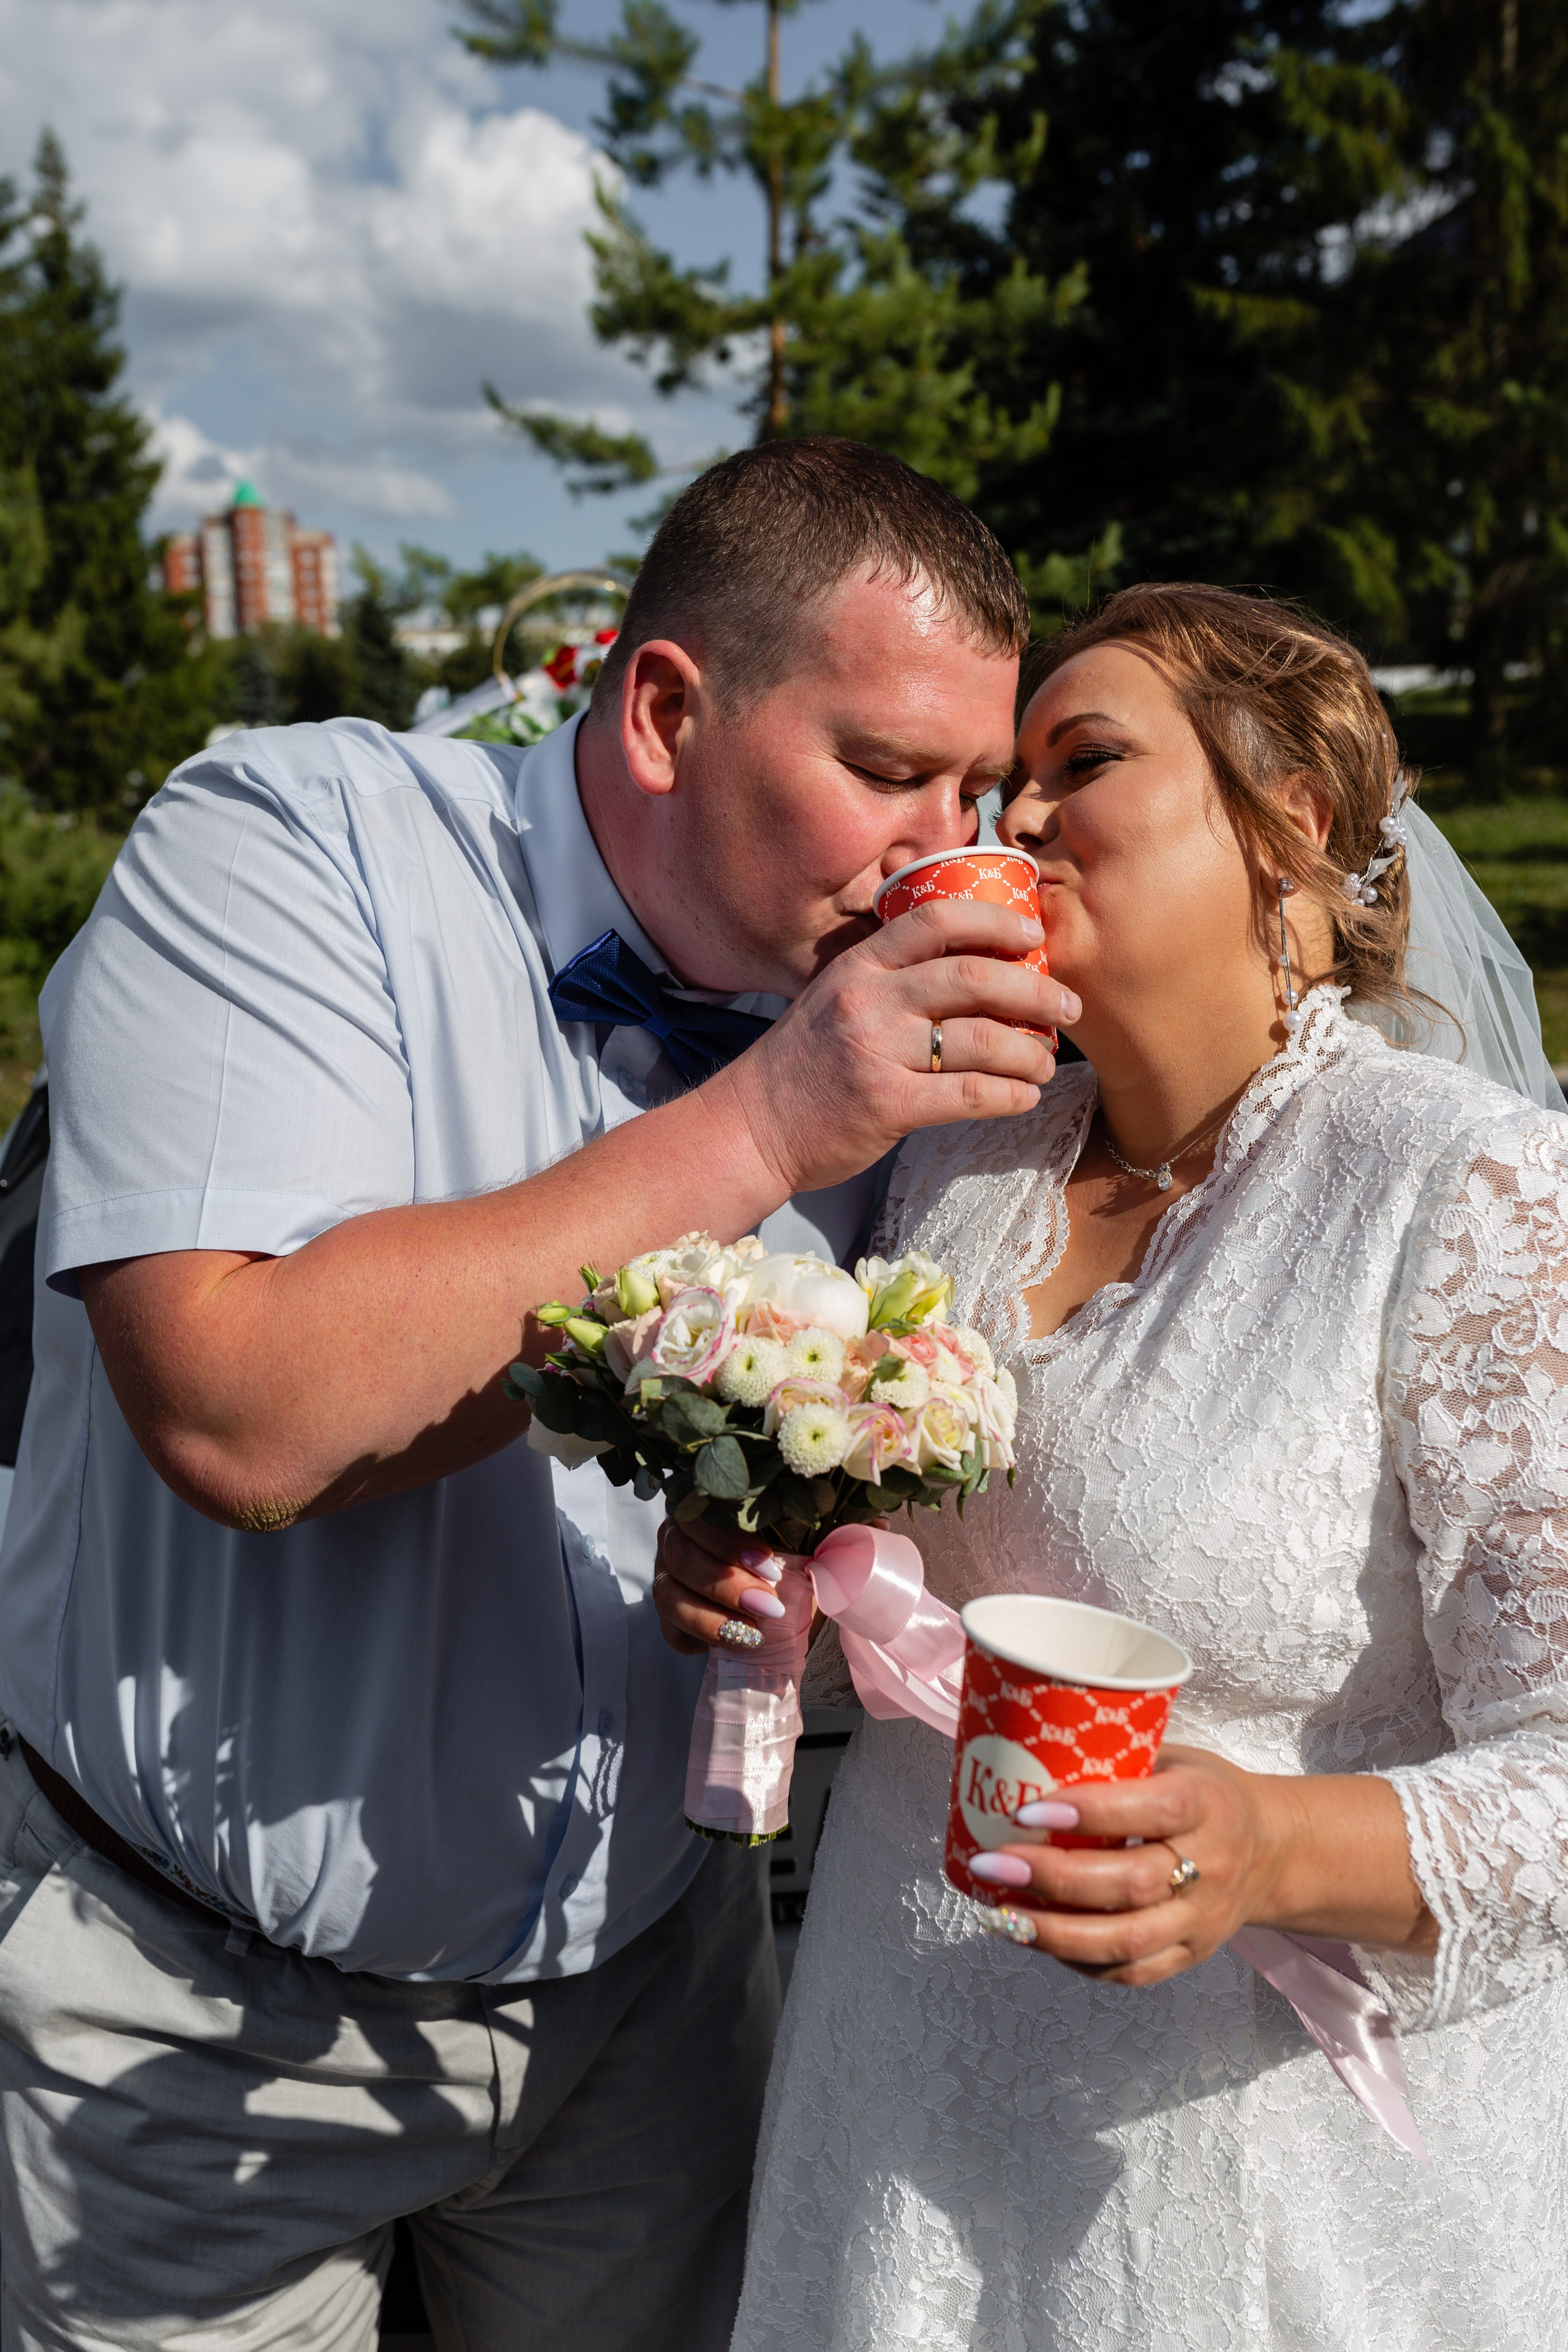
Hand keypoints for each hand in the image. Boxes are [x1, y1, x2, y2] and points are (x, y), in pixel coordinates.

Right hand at [653, 1517, 801, 1653]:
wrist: (783, 1604)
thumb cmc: (787, 1563)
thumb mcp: (796, 1543)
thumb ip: (803, 1536)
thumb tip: (827, 1544)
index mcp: (703, 1509)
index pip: (700, 1516)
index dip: (728, 1542)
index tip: (770, 1567)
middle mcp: (675, 1539)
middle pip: (681, 1557)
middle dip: (726, 1584)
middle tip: (769, 1605)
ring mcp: (666, 1578)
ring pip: (669, 1595)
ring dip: (712, 1617)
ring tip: (755, 1632)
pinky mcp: (667, 1618)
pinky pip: (672, 1630)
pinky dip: (704, 1638)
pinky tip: (740, 1642)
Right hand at [707, 897, 1080, 1198]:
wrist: (753, 1126)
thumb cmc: (805, 1066)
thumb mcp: (836, 999)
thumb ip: (891, 980)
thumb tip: (977, 970)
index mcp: (858, 966)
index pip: (936, 919)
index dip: (995, 920)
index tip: (1034, 933)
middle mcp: (869, 1001)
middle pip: (973, 976)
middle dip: (1035, 988)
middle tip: (1068, 1003)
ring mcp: (876, 1053)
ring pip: (981, 1039)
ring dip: (1031, 1050)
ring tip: (1047, 1061)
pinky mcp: (886, 1105)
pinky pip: (970, 1095)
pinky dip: (1011, 1095)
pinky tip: (1025, 1097)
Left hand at [966, 1747, 1285, 1984]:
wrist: (1272, 1850)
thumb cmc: (1200, 1790)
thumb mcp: (1172, 1758)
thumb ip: (1115, 1762)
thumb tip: (1019, 1754)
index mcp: (1207, 1803)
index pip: (1153, 1811)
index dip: (1091, 1812)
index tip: (1026, 1810)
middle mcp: (1211, 1865)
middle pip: (1131, 1884)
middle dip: (1053, 1879)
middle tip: (992, 1865)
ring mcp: (1203, 1919)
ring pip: (1128, 1940)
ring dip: (1054, 1932)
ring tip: (999, 1915)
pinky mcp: (1192, 1954)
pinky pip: (1132, 1971)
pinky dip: (1077, 1960)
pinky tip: (1034, 1938)